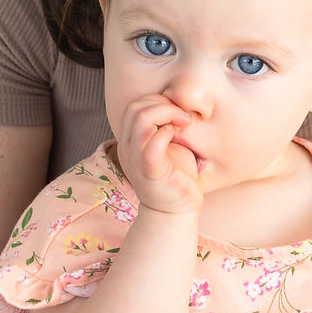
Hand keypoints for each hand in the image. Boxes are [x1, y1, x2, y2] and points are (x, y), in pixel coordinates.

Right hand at [114, 95, 202, 215]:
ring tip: (184, 122)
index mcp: (129, 141)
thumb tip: (174, 105)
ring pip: (141, 120)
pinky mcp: (150, 172)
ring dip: (166, 113)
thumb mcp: (169, 145)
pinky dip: (166, 133)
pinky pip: (151, 144)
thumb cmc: (177, 177)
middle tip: (183, 117)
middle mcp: (127, 149)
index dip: (157, 101)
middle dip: (162, 104)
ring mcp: (135, 160)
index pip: (134, 107)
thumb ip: (165, 126)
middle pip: (135, 108)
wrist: (177, 211)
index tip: (178, 112)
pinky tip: (177, 136)